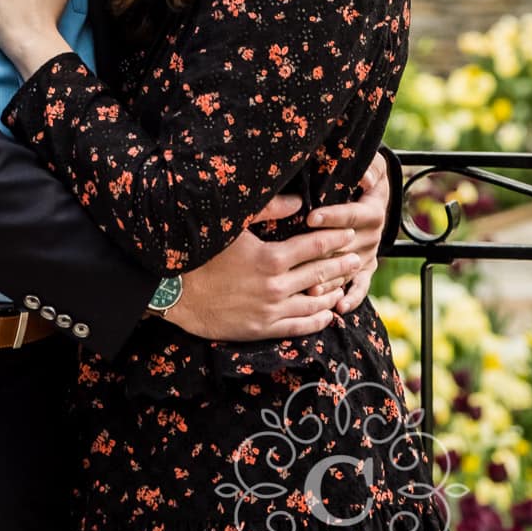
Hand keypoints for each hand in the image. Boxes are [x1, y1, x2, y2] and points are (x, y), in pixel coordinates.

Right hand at [165, 192, 361, 341]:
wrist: (175, 292)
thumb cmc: (201, 252)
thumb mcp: (232, 224)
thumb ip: (267, 210)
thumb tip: (298, 201)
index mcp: (271, 258)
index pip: (315, 246)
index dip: (335, 239)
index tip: (349, 234)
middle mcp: (275, 287)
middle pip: (320, 274)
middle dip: (341, 265)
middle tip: (356, 257)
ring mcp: (270, 311)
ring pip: (314, 303)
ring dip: (333, 293)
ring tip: (346, 284)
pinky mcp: (261, 329)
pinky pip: (299, 327)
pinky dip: (317, 321)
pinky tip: (328, 315)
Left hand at [305, 154, 390, 313]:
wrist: (375, 195)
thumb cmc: (364, 177)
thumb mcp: (372, 167)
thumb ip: (370, 169)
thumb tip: (366, 175)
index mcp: (373, 211)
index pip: (353, 215)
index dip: (333, 216)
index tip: (311, 216)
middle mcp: (372, 236)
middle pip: (347, 247)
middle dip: (324, 253)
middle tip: (301, 259)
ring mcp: (368, 255)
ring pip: (348, 269)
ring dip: (331, 281)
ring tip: (311, 290)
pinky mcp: (365, 269)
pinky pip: (360, 286)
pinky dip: (351, 298)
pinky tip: (338, 308)